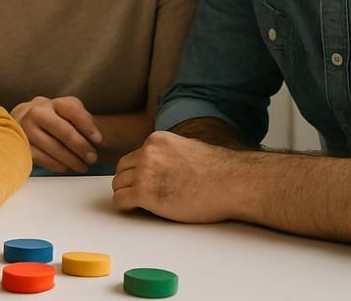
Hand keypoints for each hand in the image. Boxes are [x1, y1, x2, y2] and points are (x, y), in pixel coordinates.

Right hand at [11, 96, 101, 172]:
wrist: (22, 120)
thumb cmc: (52, 118)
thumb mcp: (67, 112)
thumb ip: (82, 119)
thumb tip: (96, 137)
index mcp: (54, 103)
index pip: (73, 110)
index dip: (87, 125)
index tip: (99, 139)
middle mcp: (38, 113)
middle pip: (64, 131)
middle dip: (81, 147)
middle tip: (93, 158)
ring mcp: (27, 128)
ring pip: (54, 147)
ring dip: (71, 160)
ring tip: (83, 166)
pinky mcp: (22, 144)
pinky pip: (42, 158)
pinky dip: (57, 165)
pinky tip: (66, 167)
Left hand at [111, 131, 236, 222]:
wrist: (232, 183)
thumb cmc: (219, 172)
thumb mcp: (188, 149)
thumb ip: (169, 154)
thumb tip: (163, 165)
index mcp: (157, 141)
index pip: (134, 157)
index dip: (138, 172)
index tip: (146, 183)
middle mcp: (147, 153)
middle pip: (122, 170)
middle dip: (129, 183)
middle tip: (140, 195)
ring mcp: (144, 172)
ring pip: (118, 185)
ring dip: (128, 195)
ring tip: (143, 204)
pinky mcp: (145, 193)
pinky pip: (121, 200)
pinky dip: (127, 206)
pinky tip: (138, 210)